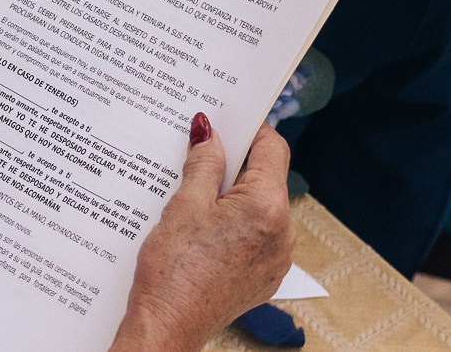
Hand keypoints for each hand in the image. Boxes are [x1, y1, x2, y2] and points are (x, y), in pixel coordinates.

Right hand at [113, 118, 296, 351]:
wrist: (167, 328)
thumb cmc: (173, 271)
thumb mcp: (185, 205)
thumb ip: (204, 162)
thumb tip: (209, 132)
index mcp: (268, 208)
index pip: (272, 149)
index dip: (251, 130)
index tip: (229, 120)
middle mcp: (283, 233)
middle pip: (267, 179)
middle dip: (236, 166)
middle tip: (201, 158)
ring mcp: (277, 259)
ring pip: (261, 208)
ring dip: (235, 197)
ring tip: (196, 200)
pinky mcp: (265, 277)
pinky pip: (258, 236)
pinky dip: (237, 225)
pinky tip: (205, 230)